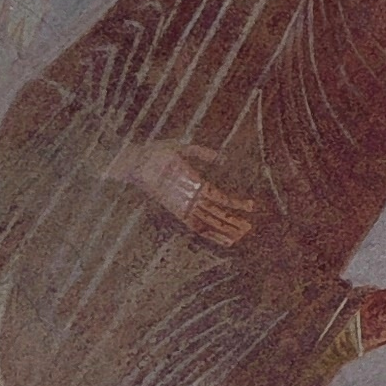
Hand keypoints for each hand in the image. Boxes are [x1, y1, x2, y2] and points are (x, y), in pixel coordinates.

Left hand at [113, 140, 256, 244]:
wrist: (135, 161)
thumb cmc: (155, 153)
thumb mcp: (182, 149)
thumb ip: (201, 153)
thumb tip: (220, 158)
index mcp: (196, 184)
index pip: (220, 199)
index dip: (235, 204)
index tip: (251, 207)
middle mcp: (192, 197)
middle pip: (216, 214)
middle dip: (232, 222)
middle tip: (248, 230)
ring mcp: (184, 204)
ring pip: (209, 221)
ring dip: (224, 229)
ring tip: (240, 235)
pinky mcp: (175, 208)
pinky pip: (194, 223)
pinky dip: (207, 231)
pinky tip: (218, 235)